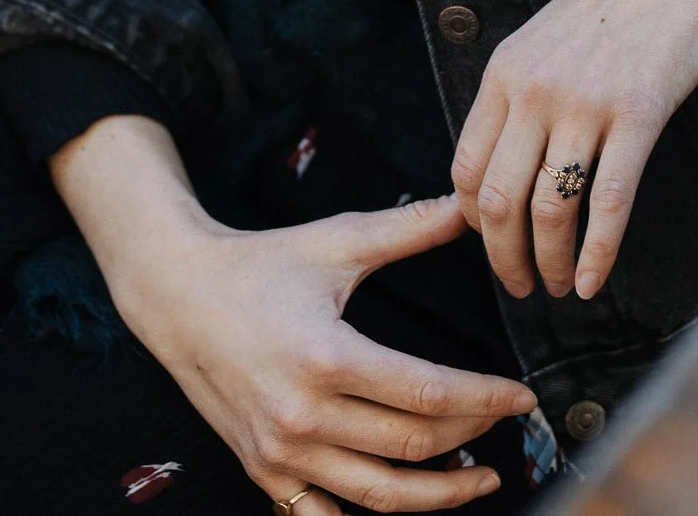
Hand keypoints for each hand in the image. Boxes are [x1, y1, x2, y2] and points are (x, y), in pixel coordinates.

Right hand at [53, 120, 535, 513]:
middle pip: (412, 448)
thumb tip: (464, 211)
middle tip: (503, 423)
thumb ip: (404, 230)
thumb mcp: (334, 241)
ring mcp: (282, 453)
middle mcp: (303, 415)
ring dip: (439, 496)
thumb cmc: (258, 265)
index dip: (484, 400)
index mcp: (326, 356)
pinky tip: (409, 504)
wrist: (177, 296)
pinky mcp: (266, 473)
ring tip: (480, 479)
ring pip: (380, 497)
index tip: (520, 396)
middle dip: (470, 437)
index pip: (427, 394)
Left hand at [451, 0, 697, 304]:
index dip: (472, 221)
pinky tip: (593, 282)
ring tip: (558, 287)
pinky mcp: (638, 116)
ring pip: (549, 211)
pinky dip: (597, 254)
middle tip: (521, 287)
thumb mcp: (544, 41)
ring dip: (550, 263)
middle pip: (498, 200)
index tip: (491, 243)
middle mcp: (534, 90)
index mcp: (504, 72)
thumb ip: (519, 97)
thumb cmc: (613, 6)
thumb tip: (504, 167)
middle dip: (504, 258)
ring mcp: (585, 104)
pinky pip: (607, 203)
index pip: (465, 167)